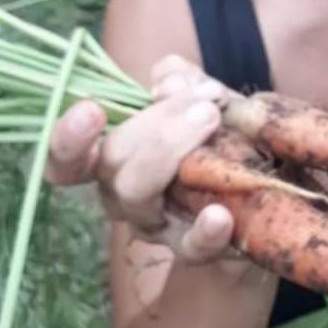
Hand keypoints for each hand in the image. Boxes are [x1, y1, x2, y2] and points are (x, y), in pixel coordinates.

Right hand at [46, 55, 236, 263]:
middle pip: (112, 163)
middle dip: (155, 127)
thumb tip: (169, 82)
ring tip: (213, 121)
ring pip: (137, 196)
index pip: (69, 158)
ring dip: (171, 153)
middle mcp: (120, 193)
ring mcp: (153, 224)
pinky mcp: (190, 247)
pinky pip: (190, 247)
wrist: (260, 176)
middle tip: (205, 105)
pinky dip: (204, 231)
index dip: (68, 139)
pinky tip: (219, 216)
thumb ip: (180, 80)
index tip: (89, 110)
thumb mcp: (199, 94)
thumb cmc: (215, 131)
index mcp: (114, 156)